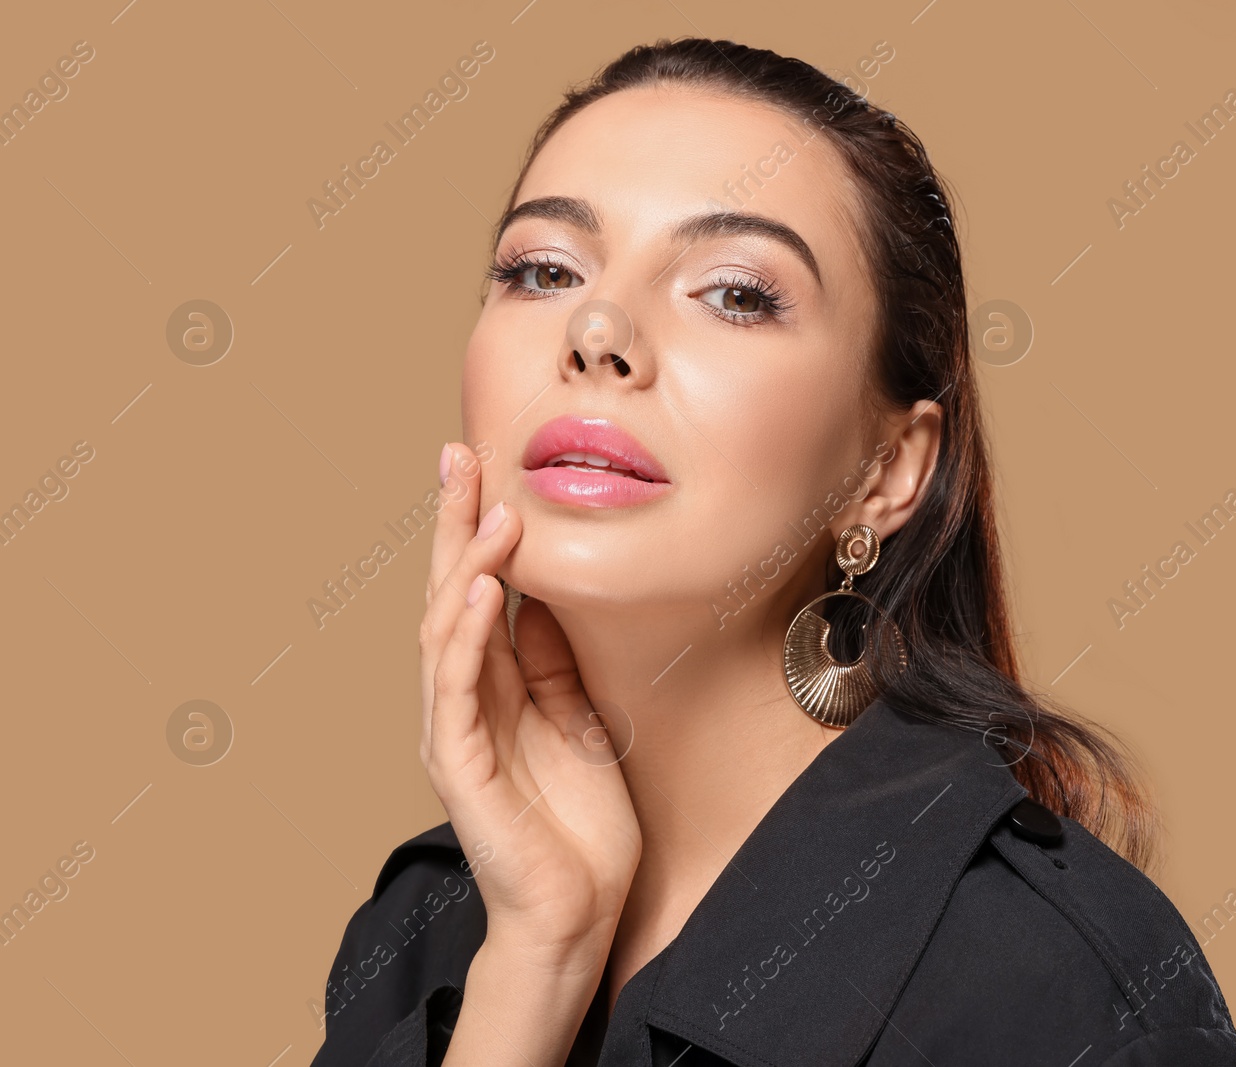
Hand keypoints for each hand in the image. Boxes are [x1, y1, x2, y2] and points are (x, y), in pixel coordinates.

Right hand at [419, 443, 641, 965]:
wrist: (576, 909)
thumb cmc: (578, 825)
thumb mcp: (577, 720)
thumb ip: (552, 664)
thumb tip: (542, 598)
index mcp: (492, 687)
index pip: (479, 591)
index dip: (477, 530)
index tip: (483, 466)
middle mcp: (463, 700)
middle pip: (452, 594)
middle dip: (455, 526)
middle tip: (459, 457)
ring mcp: (454, 731)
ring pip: (447, 631)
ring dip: (468, 568)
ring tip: (492, 513)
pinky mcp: (459, 766)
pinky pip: (457, 689)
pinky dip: (468, 637)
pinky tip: (483, 594)